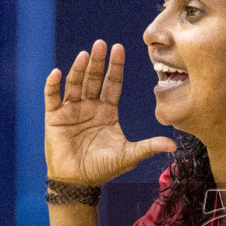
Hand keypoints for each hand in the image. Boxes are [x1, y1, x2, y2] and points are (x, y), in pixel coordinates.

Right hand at [44, 40, 176, 186]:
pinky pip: (52, 97)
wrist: (78, 181)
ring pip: (75, 84)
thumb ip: (148, 146)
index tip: (119, 48)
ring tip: (85, 55)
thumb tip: (173, 145)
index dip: (116, 67)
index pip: (112, 84)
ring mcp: (71, 110)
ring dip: (79, 69)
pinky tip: (57, 73)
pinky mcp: (54, 117)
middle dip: (98, 62)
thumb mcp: (128, 155)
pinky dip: (53, 85)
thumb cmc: (102, 168)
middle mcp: (89, 106)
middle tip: (101, 44)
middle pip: (94, 79)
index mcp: (107, 111)